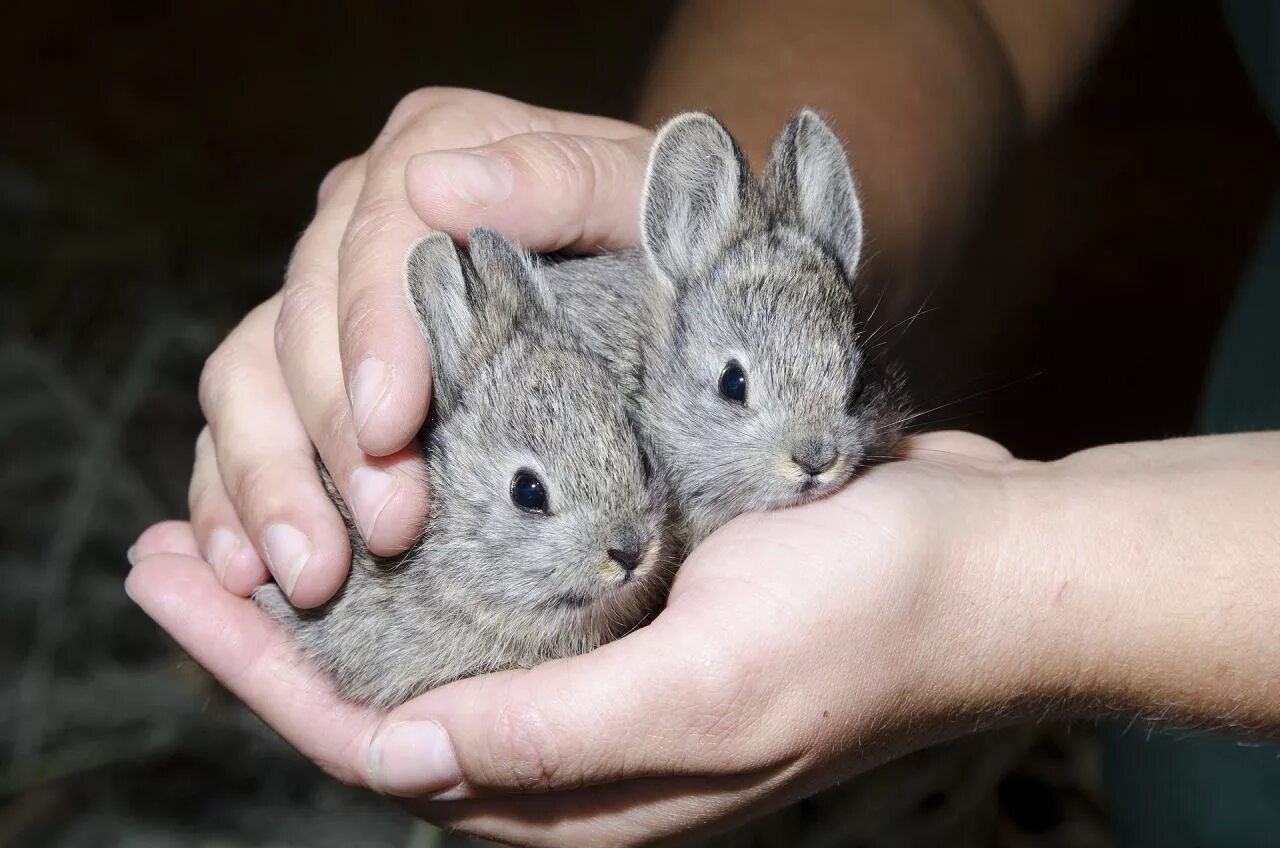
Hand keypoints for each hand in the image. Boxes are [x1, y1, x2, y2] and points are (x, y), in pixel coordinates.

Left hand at [129, 431, 1040, 845]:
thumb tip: (395, 763)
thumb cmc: (874, 619)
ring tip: (238, 518)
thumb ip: (559, 738)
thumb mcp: (716, 684)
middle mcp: (583, 744)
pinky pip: (499, 591)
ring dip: (333, 586)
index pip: (379, 746)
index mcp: (588, 791)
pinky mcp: (636, 609)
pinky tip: (379, 496)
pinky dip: (422, 549)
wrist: (989, 564)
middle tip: (166, 549)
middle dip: (266, 632)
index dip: (263, 676)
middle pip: (382, 698)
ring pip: (432, 644)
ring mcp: (608, 674)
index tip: (175, 589)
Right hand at [183, 88, 652, 606]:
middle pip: (302, 320)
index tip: (391, 424)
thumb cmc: (665, 237)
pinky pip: (242, 427)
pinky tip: (246, 570)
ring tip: (307, 575)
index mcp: (439, 148)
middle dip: (333, 436)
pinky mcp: (312, 367)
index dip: (372, 333)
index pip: (377, 238)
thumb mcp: (644, 198)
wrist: (663, 273)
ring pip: (249, 379)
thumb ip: (562, 179)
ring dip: (268, 483)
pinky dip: (233, 499)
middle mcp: (364, 217)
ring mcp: (330, 294)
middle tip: (386, 532)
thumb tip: (440, 182)